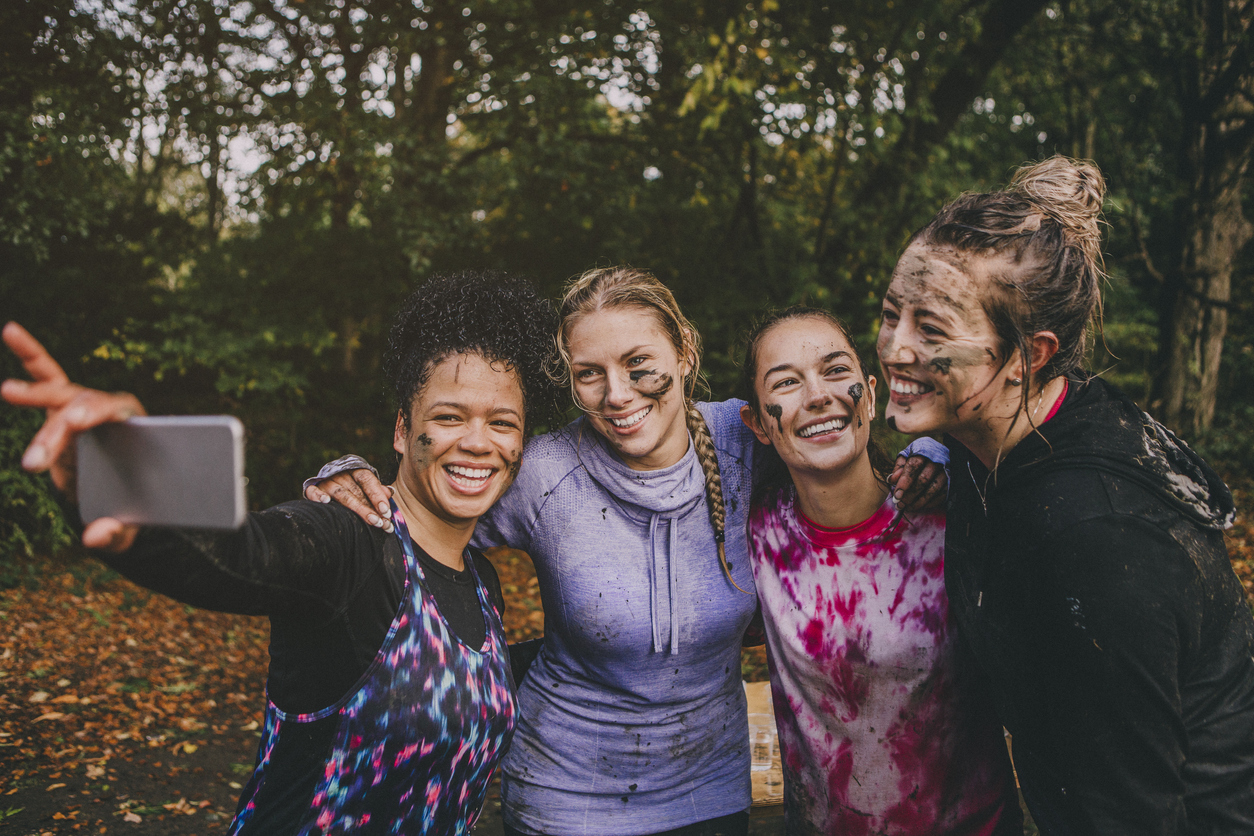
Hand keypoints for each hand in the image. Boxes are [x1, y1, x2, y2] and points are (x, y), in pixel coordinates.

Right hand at [1, 322, 142, 550]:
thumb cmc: (135, 507)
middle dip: (55, 432)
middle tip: (35, 461)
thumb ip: (116, 534)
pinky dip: (31, 356)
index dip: (95, 415)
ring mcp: (89, 407)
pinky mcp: (66, 409)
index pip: (116, 413)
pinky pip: (49, 377)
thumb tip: (95, 536)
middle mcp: (114, 411)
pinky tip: (12, 332)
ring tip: (8, 391)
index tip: (74, 422)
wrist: (130, 496)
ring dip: (34, 395)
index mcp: (139, 428)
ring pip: (60, 391)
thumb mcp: (131, 529)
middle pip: (83, 407)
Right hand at [305, 469, 393, 532]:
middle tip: (382, 523)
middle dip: (370, 509)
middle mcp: (341, 474)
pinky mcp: (313, 488)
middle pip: (356, 490)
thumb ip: (378, 491)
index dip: (377, 495)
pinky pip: (313, 490)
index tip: (386, 511)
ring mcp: (326, 481)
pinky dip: (318, 496)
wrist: (330, 482)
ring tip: (371, 521)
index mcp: (355, 471)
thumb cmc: (354, 489)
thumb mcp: (367, 488)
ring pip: (340, 493)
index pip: (367, 479)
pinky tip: (326, 502)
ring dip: (356, 508)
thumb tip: (389, 493)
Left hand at [889, 453, 947, 511]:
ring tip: (908, 507)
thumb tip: (892, 480)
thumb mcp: (906, 455)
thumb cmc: (918, 455)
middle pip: (923, 480)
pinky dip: (930, 503)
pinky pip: (942, 495)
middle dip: (910, 495)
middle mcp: (937, 460)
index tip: (897, 495)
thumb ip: (899, 467)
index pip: (913, 466)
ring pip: (933, 489)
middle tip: (900, 504)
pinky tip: (920, 506)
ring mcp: (947, 471)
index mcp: (923, 451)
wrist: (939, 453)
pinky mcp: (952, 481)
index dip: (904, 482)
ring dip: (919, 502)